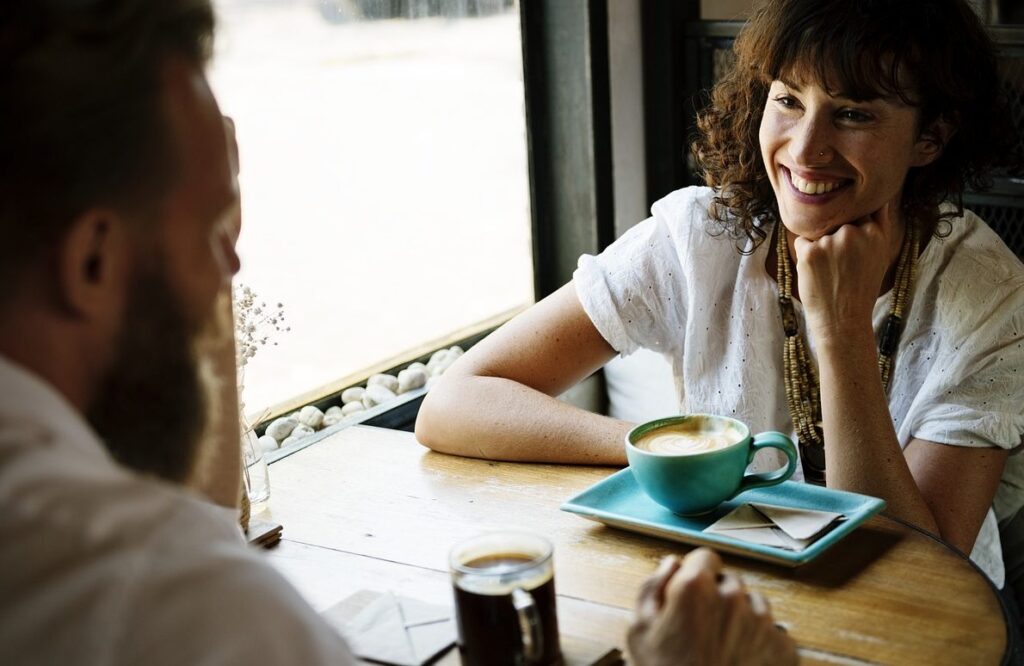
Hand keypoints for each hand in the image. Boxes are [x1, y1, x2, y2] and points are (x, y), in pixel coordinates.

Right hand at [627, 549, 796, 665]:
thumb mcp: (640, 630)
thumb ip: (652, 587)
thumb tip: (670, 564)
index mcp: (696, 587)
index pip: (706, 556)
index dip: (696, 573)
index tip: (692, 591)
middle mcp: (734, 597)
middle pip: (730, 582)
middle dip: (717, 597)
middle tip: (703, 628)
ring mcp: (763, 623)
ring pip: (754, 605)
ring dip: (741, 618)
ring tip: (722, 647)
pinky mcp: (784, 648)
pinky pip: (774, 633)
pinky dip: (760, 643)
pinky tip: (741, 660)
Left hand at [793, 203, 895, 342]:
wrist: (843, 320)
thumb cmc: (861, 289)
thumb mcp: (880, 255)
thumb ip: (878, 225)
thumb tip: (877, 199)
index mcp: (874, 232)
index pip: (858, 211)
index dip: (852, 226)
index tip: (852, 246)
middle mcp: (853, 233)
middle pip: (836, 221)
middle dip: (835, 237)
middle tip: (841, 266)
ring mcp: (830, 241)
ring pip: (818, 232)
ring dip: (820, 246)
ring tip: (830, 272)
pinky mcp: (809, 251)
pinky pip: (802, 242)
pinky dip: (805, 255)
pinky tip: (817, 274)